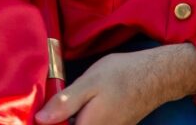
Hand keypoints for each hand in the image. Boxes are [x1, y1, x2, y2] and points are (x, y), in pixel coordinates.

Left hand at [34, 43, 195, 124]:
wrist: (156, 76)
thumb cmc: (122, 75)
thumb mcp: (90, 83)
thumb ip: (64, 103)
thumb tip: (40, 119)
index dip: (50, 123)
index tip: (42, 113)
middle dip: (59, 119)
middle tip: (51, 106)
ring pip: (80, 124)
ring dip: (70, 117)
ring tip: (64, 104)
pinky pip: (89, 124)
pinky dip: (81, 116)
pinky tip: (80, 104)